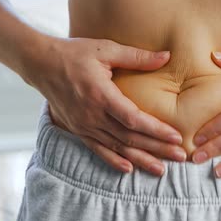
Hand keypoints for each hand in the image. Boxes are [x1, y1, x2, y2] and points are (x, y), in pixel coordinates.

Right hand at [23, 36, 186, 175]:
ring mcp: (84, 126)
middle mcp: (92, 115)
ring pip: (117, 147)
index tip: (176, 137)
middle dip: (157, 149)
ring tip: (161, 170)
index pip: (133, 119)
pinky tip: (128, 169)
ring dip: (140, 160)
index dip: (155, 130)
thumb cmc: (74, 54)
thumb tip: (166, 56)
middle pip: (129, 138)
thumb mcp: (105, 50)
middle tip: (180, 157)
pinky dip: (113, 161)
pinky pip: (98, 150)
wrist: (40, 64)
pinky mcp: (78, 130)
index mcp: (101, 95)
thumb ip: (136, 57)